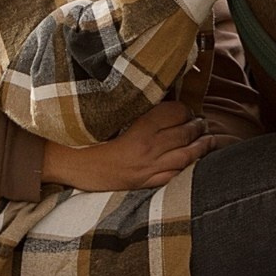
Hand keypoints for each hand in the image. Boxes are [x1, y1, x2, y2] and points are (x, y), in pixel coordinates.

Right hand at [40, 101, 210, 192]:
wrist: (67, 162)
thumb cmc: (84, 133)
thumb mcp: (110, 112)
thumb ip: (135, 104)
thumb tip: (158, 93)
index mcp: (140, 126)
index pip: (176, 113)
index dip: (185, 110)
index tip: (188, 109)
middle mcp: (148, 147)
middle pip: (185, 134)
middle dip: (198, 127)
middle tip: (202, 122)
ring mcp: (147, 168)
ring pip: (186, 156)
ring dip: (201, 147)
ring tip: (208, 140)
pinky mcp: (143, 183)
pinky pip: (173, 176)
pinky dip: (187, 169)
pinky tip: (193, 163)